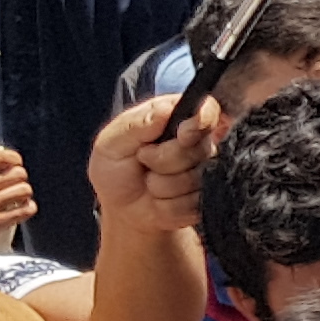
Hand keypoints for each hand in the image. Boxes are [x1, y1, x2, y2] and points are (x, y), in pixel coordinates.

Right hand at [0, 146, 35, 244]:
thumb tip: (1, 162)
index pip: (5, 156)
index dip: (15, 160)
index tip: (13, 166)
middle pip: (19, 173)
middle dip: (19, 178)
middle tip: (13, 185)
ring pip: (24, 190)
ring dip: (23, 194)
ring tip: (17, 198)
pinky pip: (24, 211)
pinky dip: (27, 209)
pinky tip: (20, 210)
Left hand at [88, 88, 216, 229]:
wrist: (121, 211)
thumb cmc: (114, 171)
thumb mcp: (111, 142)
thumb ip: (137, 123)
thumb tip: (167, 110)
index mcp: (176, 117)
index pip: (208, 110)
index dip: (201, 120)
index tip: (183, 134)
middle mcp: (197, 142)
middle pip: (200, 148)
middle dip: (165, 159)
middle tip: (143, 160)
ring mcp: (206, 171)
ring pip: (196, 178)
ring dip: (163, 185)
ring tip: (148, 182)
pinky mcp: (208, 199)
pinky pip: (195, 202)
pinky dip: (170, 204)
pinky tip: (160, 200)